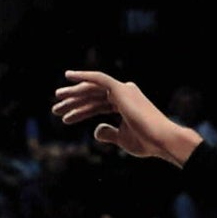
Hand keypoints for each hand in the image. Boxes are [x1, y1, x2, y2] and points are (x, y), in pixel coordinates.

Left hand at [52, 71, 201, 166]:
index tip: (65, 118)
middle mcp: (124, 94)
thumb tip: (96, 131)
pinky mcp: (120, 89)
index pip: (97, 105)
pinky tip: (69, 76)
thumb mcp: (122, 139)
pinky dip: (84, 76)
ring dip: (73, 95)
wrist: (161, 140)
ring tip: (56, 103)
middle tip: (55, 109)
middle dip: (73, 103)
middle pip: (92, 97)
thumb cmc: (145, 141)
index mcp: (125, 104)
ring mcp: (122, 90)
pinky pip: (99, 79)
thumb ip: (109, 133)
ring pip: (92, 90)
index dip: (80, 112)